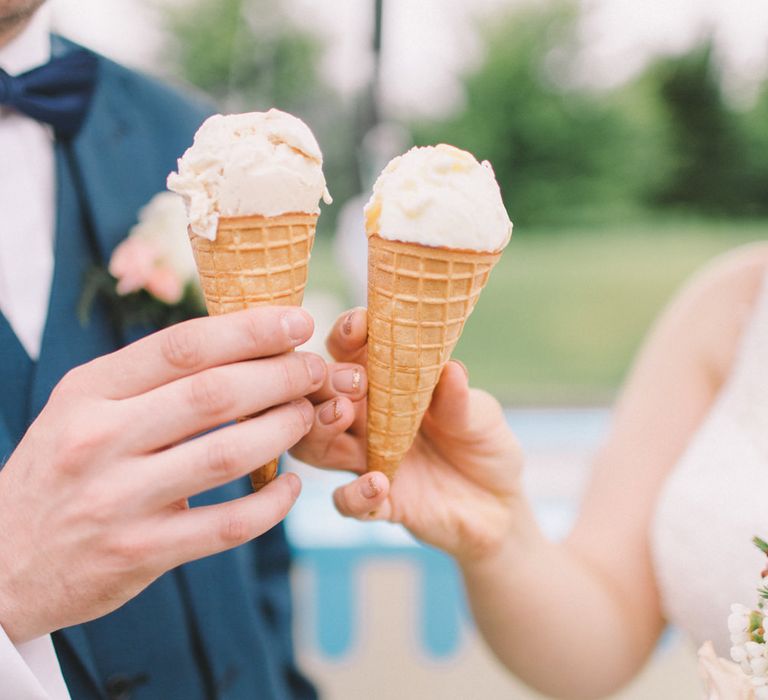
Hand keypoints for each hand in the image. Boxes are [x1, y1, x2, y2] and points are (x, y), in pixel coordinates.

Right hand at [0, 307, 326, 642]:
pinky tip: (290, 484)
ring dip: (282, 431)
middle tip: (314, 369)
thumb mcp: (83, 408)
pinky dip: (271, 505)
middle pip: (213, 395)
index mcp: (88, 392)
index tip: (296, 322)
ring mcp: (118, 501)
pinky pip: (226, 526)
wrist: (2, 562)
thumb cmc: (60, 470)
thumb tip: (239, 344)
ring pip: (226, 456)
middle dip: (279, 377)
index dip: (249, 331)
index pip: (181, 347)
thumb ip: (148, 379)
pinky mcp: (140, 553)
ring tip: (307, 415)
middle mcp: (98, 440)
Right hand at [292, 308, 523, 562]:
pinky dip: (354, 494)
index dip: (348, 335)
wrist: (499, 505)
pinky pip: (346, 502)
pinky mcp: (378, 502)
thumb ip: (460, 398)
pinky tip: (380, 484)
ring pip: (314, 445)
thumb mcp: (481, 416)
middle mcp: (367, 420)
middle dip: (325, 383)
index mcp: (387, 385)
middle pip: (320, 395)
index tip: (359, 327)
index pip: (352, 352)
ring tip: (341, 417)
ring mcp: (367, 461)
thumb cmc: (484, 444)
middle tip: (353, 383)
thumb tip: (450, 369)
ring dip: (319, 430)